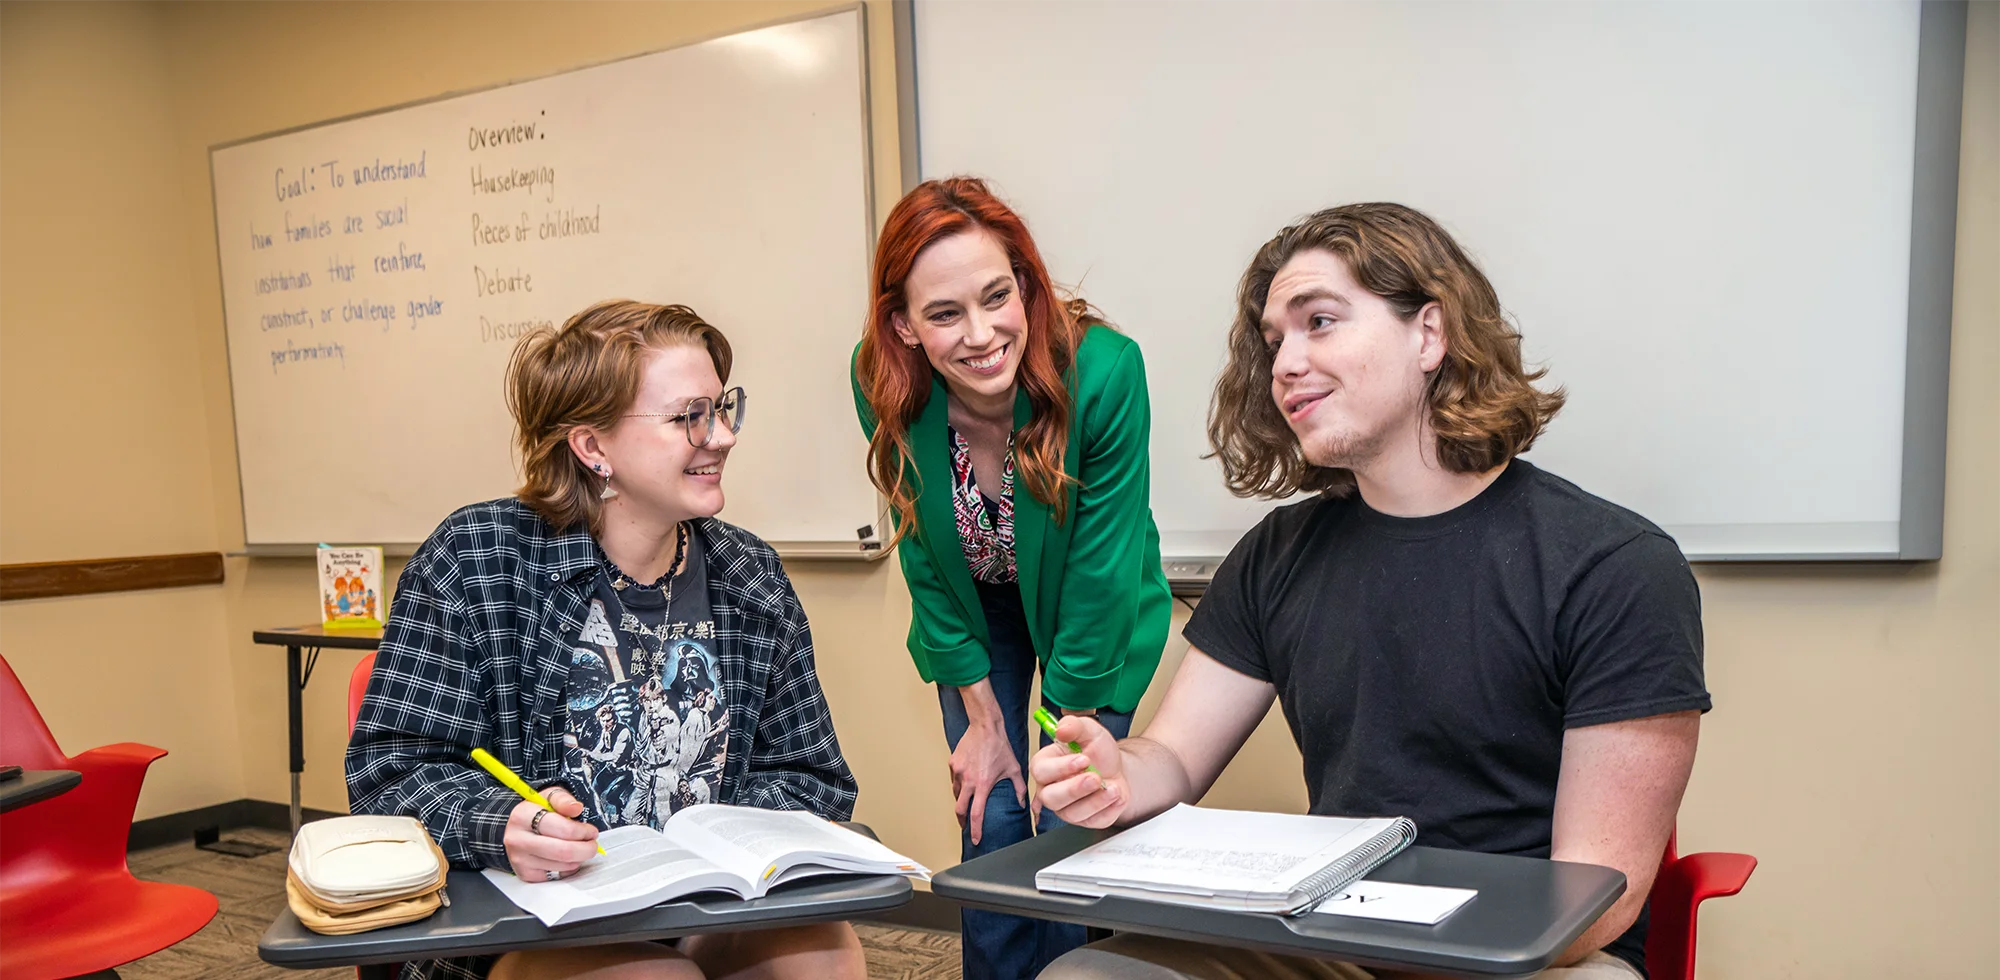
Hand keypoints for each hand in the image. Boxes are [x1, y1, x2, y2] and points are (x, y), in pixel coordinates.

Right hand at [503, 786, 599, 882]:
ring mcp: (520, 859)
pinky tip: (566, 857)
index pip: (563, 829)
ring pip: (563, 865)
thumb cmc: (535, 812)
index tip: (591, 831)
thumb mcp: (548, 797)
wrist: (515, 829)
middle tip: (592, 844)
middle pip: (563, 852)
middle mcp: (518, 840)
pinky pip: (557, 876)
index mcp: (523, 817)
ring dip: (579, 858)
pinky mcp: (526, 874)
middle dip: (586, 849)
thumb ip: (563, 800)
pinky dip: (568, 868)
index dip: (583, 831)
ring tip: (579, 848)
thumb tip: (576, 808)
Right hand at [950, 719, 1026, 846]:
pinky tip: (965, 783)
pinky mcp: (952, 763)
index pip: (976, 814)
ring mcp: (958, 772)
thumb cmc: (999, 745)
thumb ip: (1019, 788)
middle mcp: (968, 780)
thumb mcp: (1014, 768)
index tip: (974, 838)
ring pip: (955, 794)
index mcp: (983, 784)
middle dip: (962, 821)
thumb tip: (1023, 803)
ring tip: (967, 802)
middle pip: (959, 809)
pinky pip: (954, 780)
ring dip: (961, 801)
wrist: (985, 726)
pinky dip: (958, 785)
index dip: (975, 829)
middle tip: (965, 826)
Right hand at [1029, 714, 1126, 828]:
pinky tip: (1116, 795)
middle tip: (1095, 777)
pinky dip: (1108, 809)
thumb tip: (1061, 728)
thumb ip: (1074, 725)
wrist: (1118, 769)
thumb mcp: (1089, 731)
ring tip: (1113, 787)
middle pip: (1051, 797)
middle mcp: (1051, 789)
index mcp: (1046, 765)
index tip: (1083, 759)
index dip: (1060, 767)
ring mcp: (1067, 808)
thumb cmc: (1098, 751)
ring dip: (1095, 801)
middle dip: (1075, 789)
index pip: (1040, 771)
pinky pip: (1092, 821)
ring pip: (1071, 813)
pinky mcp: (1085, 820)